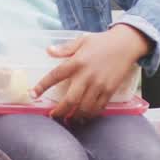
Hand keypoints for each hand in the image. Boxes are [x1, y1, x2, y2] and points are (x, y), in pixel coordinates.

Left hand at [33, 24, 149, 121]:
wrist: (126, 44)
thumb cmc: (102, 41)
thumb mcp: (82, 40)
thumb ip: (65, 49)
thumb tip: (48, 51)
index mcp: (76, 62)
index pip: (55, 76)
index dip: (42, 86)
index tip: (33, 95)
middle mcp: (86, 75)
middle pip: (70, 100)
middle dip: (60, 111)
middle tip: (53, 116)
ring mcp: (99, 85)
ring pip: (84, 108)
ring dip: (75, 116)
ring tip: (69, 119)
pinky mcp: (110, 90)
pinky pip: (98, 108)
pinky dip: (90, 114)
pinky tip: (85, 116)